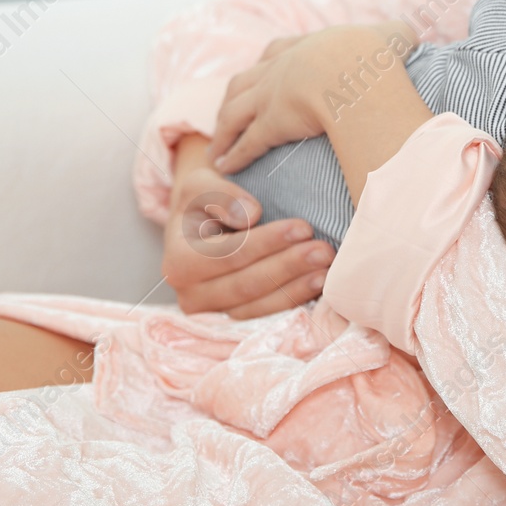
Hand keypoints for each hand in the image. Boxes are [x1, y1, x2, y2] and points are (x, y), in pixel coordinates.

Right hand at [161, 157, 335, 318]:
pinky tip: (318, 285)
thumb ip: (221, 195)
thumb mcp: (201, 184)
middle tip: (324, 250)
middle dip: (288, 267)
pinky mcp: (233, 321)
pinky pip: (266, 315)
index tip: (303, 227)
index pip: (230, 254)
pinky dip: (293, 300)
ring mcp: (213, 314)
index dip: (267, 242)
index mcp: (178, 262)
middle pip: (246, 284)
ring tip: (327, 269)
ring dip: (296, 288)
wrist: (196, 227)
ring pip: (258, 306)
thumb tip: (249, 214)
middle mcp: (191, 295)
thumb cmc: (201, 201)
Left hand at [209, 23, 407, 175]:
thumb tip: (412, 38)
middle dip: (234, 97)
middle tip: (226, 113)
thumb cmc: (377, 53)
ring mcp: (271, 94)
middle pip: (244, 81)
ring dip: (223, 130)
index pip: (277, 51)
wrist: (358, 70)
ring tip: (217, 148)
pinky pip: (246, 143)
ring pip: (234, 112)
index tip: (262, 69)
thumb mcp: (393, 35)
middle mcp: (281, 67)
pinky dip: (234, 156)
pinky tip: (225, 167)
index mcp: (307, 46)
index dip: (268, 62)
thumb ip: (399, 36)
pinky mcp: (271, 124)